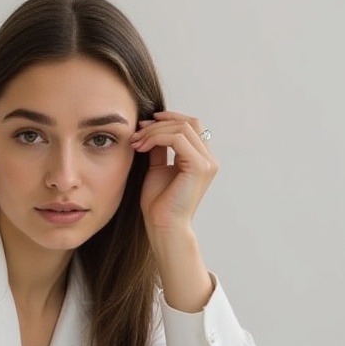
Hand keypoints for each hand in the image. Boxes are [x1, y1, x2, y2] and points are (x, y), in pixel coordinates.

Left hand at [132, 111, 216, 233]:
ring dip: (155, 131)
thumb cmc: (159, 203)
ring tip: (136, 142)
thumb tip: (151, 128)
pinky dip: (156, 138)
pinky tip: (141, 147)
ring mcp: (207, 162)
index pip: (190, 125)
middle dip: (160, 123)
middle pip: (189, 122)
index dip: (168, 120)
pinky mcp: (200, 167)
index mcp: (201, 158)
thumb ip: (159, 148)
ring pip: (182, 128)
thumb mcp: (157, 168)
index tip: (143, 125)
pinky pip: (178, 139)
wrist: (162, 226)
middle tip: (137, 131)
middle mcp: (208, 159)